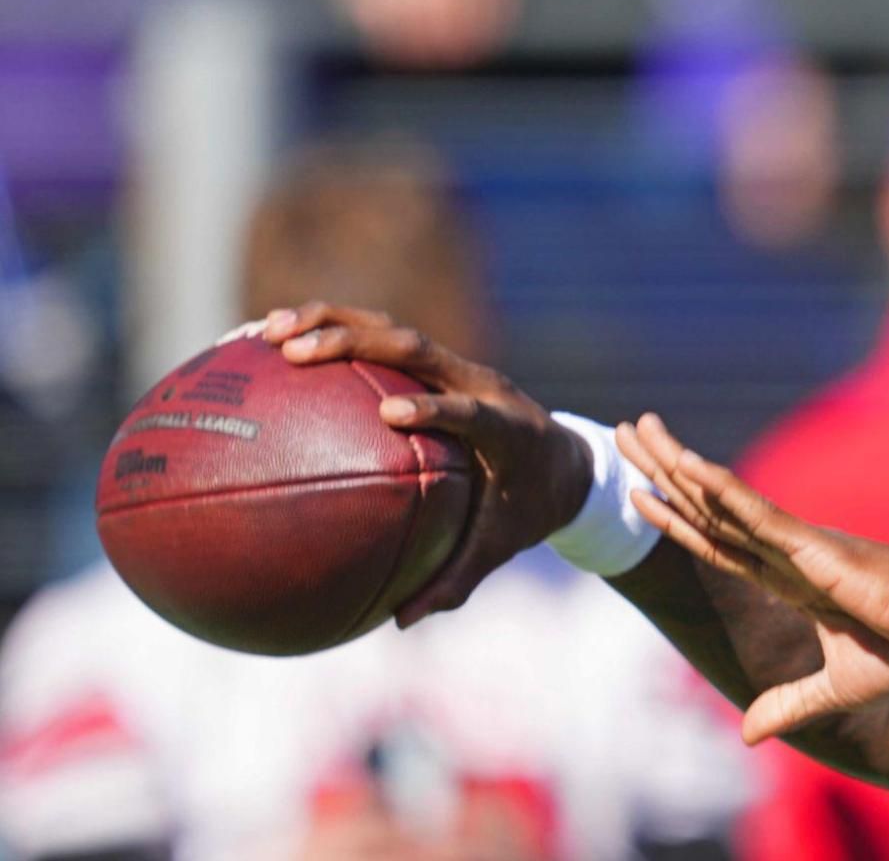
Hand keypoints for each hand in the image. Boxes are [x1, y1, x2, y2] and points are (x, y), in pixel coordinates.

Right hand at [263, 302, 591, 627]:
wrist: (564, 460)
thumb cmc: (528, 508)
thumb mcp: (501, 546)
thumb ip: (457, 579)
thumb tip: (402, 622)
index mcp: (506, 429)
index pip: (470, 410)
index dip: (435, 406)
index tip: (391, 411)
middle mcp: (480, 384)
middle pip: (417, 348)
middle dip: (356, 342)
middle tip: (294, 352)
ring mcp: (455, 366)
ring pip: (392, 330)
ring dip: (331, 323)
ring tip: (266, 333)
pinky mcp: (435, 362)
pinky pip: (380, 338)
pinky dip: (330, 333)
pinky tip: (269, 343)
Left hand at [616, 412, 888, 743]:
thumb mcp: (839, 689)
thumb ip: (792, 704)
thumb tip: (747, 735)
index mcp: (791, 578)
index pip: (717, 544)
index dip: (674, 518)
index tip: (637, 491)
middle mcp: (786, 552)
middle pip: (707, 507)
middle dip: (662, 469)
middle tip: (622, 430)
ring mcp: (798, 543)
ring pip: (722, 500)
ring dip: (675, 465)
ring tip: (636, 428)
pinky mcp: (816, 547)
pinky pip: (760, 516)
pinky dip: (723, 493)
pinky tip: (690, 469)